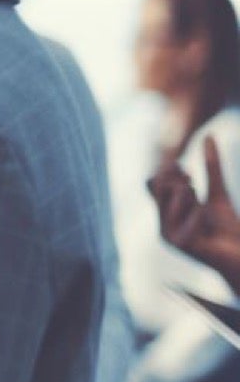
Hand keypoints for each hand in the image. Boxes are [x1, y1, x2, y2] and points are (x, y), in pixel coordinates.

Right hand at [150, 134, 239, 284]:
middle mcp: (164, 225)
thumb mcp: (218, 192)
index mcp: (168, 214)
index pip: (153, 184)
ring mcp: (170, 236)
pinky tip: (205, 213)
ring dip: (188, 194)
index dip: (167, 172)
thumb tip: (209, 137)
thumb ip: (211, 167)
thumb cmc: (228, 228)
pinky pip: (189, 215)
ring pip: (174, 197)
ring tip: (199, 199)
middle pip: (159, 187)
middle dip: (175, 179)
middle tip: (191, 180)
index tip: (185, 169)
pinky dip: (198, 212)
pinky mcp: (182, 244)